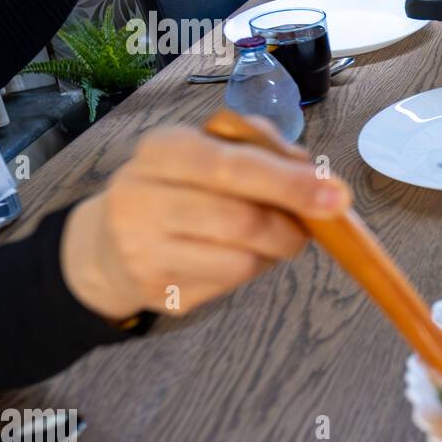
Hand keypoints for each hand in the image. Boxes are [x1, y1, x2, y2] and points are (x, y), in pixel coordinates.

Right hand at [60, 124, 351, 321]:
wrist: (106, 246)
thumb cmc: (178, 188)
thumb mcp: (207, 150)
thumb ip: (262, 150)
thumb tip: (316, 175)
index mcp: (161, 149)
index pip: (232, 165)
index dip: (289, 182)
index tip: (336, 195)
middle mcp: (141, 197)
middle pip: (241, 219)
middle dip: (292, 226)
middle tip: (315, 226)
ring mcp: (143, 250)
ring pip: (242, 258)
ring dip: (275, 250)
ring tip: (271, 237)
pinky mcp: (158, 291)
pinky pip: (229, 283)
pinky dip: (251, 269)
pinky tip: (238, 255)